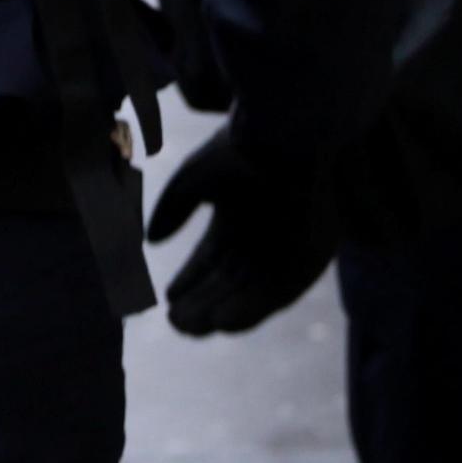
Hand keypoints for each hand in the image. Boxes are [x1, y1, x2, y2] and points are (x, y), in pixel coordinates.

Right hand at [143, 126, 335, 336]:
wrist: (285, 135)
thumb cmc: (238, 150)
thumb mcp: (192, 179)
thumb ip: (172, 208)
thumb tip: (151, 240)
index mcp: (236, 220)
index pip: (211, 261)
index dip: (190, 281)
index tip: (169, 298)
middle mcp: (262, 238)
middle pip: (230, 283)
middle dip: (202, 304)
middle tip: (175, 323)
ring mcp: (288, 248)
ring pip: (252, 293)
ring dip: (222, 312)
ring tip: (192, 326)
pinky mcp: (311, 257)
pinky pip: (280, 292)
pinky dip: (251, 310)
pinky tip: (223, 322)